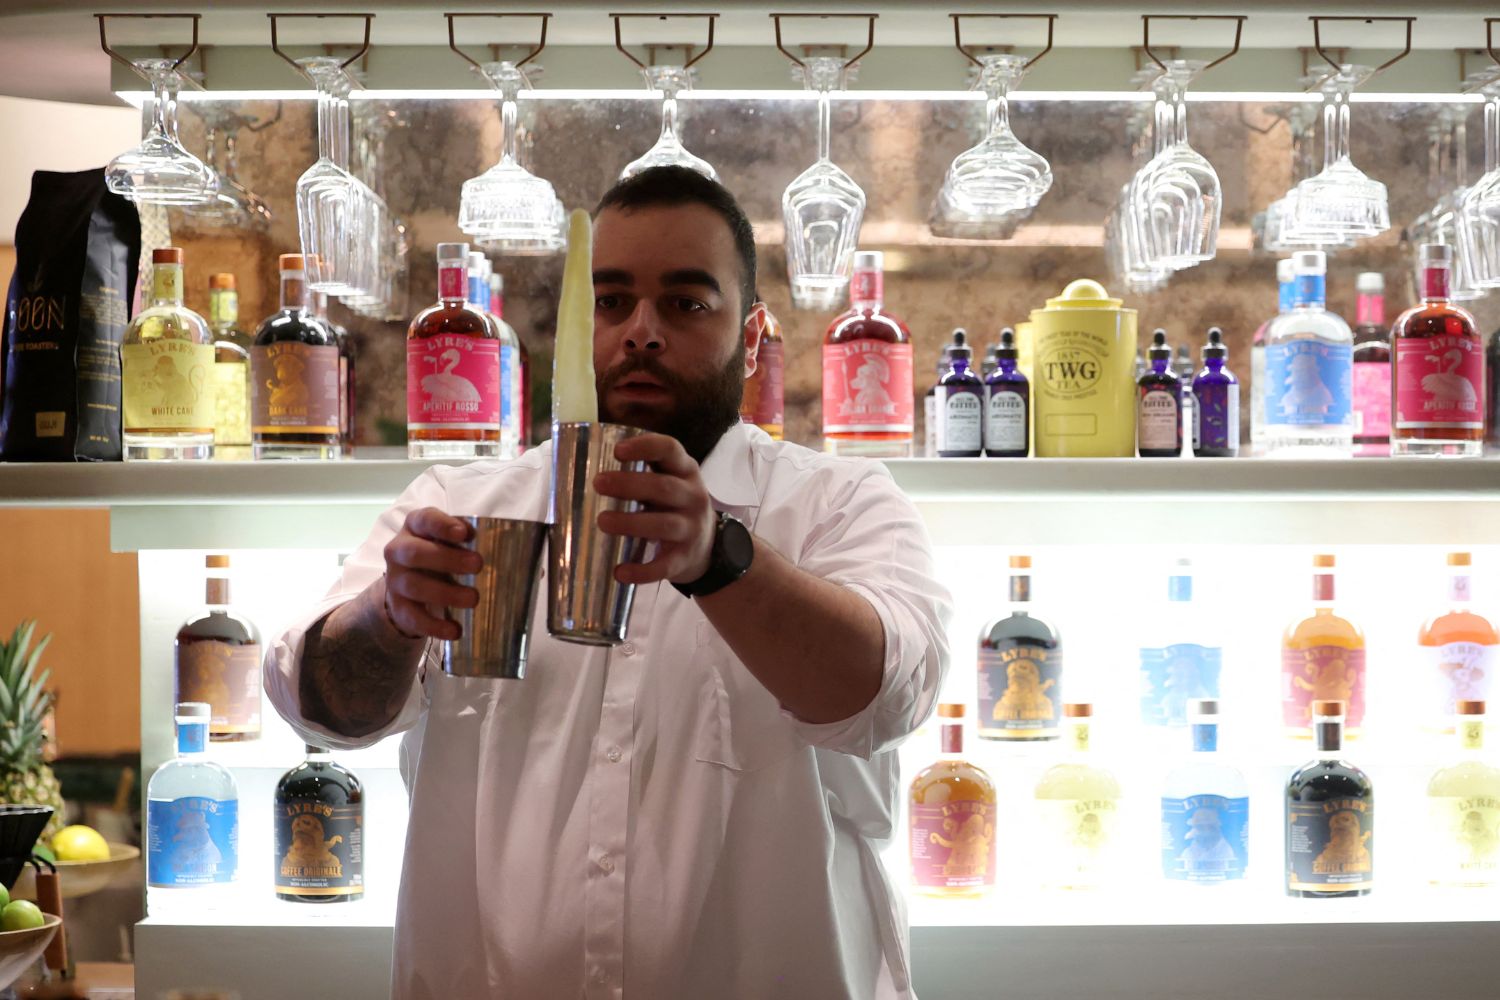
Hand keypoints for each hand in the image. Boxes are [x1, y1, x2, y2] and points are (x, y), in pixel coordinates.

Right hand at [380, 507, 480, 640]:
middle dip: (447, 559)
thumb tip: (501, 548)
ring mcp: (395, 580)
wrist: (409, 587)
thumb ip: (466, 540)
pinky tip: (455, 630)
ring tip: (473, 599)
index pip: (424, 519)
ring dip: (445, 593)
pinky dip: (435, 626)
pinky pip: (413, 617)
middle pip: (415, 553)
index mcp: (415, 526)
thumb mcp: (449, 541)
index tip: (464, 533)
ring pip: (414, 586)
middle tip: (478, 564)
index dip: (442, 525)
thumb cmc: (439, 555)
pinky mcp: (398, 607)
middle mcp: (399, 550)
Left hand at [594, 433, 715, 585]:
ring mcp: (691, 528)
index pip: (670, 450)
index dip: (645, 447)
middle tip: (598, 483)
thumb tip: (586, 470)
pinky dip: (642, 571)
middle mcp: (693, 496)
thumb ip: (641, 472)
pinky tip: (620, 572)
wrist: (707, 546)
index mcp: (685, 470)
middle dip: (630, 485)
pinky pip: (664, 566)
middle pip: (664, 488)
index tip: (617, 451)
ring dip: (631, 523)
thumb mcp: (669, 480)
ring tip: (602, 521)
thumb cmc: (673, 504)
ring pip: (663, 525)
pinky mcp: (684, 558)